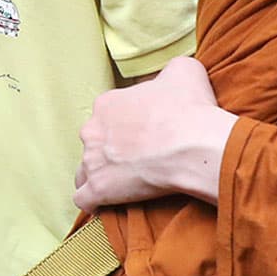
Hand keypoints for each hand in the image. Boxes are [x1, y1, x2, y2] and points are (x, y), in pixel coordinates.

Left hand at [74, 58, 238, 209]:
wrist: (192, 144)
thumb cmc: (190, 108)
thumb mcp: (184, 71)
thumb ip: (171, 71)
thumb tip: (172, 76)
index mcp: (107, 103)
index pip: (108, 114)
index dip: (125, 125)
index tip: (142, 134)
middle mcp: (92, 130)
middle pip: (94, 142)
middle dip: (109, 151)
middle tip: (136, 159)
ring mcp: (93, 161)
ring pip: (84, 171)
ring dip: (98, 176)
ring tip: (119, 183)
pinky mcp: (99, 189)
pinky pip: (84, 199)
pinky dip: (93, 202)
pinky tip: (104, 204)